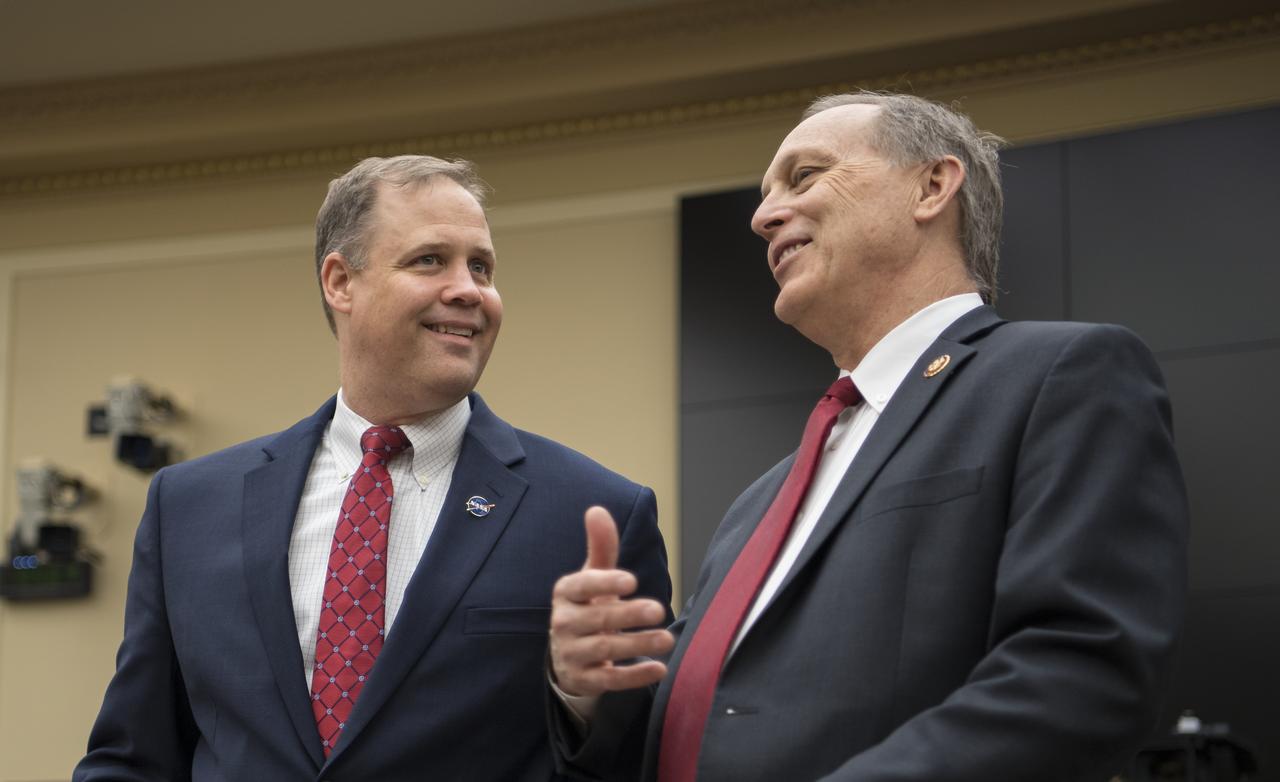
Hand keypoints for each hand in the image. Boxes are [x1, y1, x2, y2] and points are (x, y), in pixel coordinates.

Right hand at [550, 506, 674, 696]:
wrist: (570, 654)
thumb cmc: (589, 605)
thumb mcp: (593, 575)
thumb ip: (601, 546)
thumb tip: (597, 510)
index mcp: (566, 593)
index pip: (582, 586)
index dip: (605, 583)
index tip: (633, 580)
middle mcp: (563, 623)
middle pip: (597, 619)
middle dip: (629, 615)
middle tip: (659, 609)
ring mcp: (571, 653)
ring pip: (605, 650)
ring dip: (637, 645)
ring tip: (668, 639)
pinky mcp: (583, 679)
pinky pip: (609, 680)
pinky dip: (634, 676)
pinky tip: (659, 669)